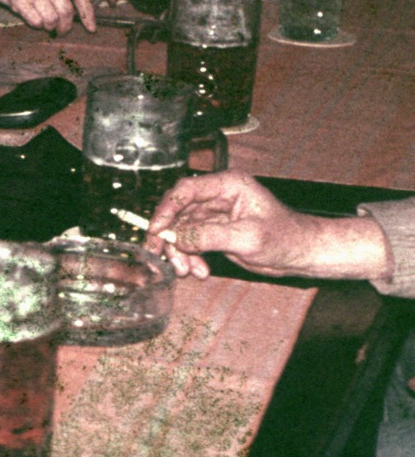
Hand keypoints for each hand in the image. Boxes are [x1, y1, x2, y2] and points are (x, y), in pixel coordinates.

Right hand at [0, 0, 102, 32]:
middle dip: (66, 26)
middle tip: (62, 30)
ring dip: (50, 27)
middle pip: (66, 10)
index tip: (91, 26)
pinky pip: (35, 21)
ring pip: (51, 18)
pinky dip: (36, 25)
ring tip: (46, 24)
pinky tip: (32, 18)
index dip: (88, 13)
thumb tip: (78, 9)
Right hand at [146, 172, 393, 280]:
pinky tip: (199, 271)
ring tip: (187, 271)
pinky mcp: (214, 232)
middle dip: (170, 237)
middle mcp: (217, 196)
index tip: (155, 231)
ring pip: (181, 230)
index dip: (166, 210)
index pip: (186, 190)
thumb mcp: (246, 237)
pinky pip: (191, 243)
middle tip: (162, 257)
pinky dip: (190, 258)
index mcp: (228, 185)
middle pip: (178, 212)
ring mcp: (214, 215)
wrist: (301, 255)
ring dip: (180, 252)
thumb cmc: (285, 238)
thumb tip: (175, 237)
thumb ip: (209, 236)